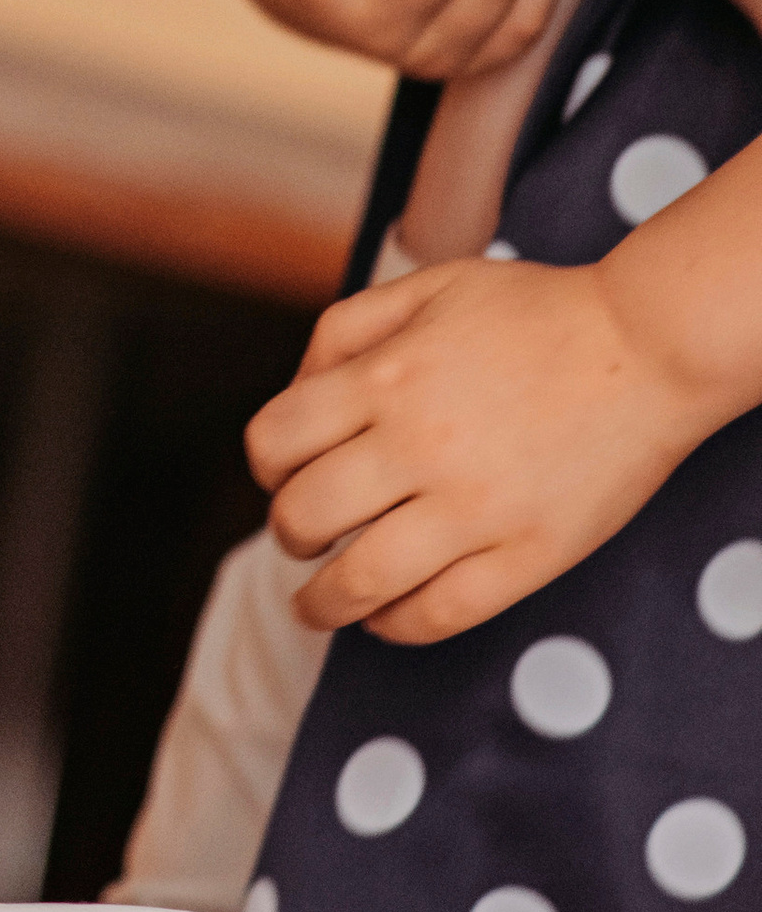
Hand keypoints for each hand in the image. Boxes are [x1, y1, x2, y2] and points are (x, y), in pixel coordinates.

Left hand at [248, 252, 709, 639]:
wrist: (644, 346)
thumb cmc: (534, 312)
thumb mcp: (426, 286)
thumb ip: (347, 330)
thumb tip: (297, 392)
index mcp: (385, 378)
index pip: (275, 441)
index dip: (266, 465)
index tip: (280, 476)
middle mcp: (417, 446)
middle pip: (305, 517)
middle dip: (289, 534)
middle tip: (301, 538)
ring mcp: (473, 509)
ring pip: (360, 581)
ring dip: (321, 603)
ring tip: (316, 607)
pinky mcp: (526, 555)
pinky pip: (440, 613)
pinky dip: (396, 625)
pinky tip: (386, 617)